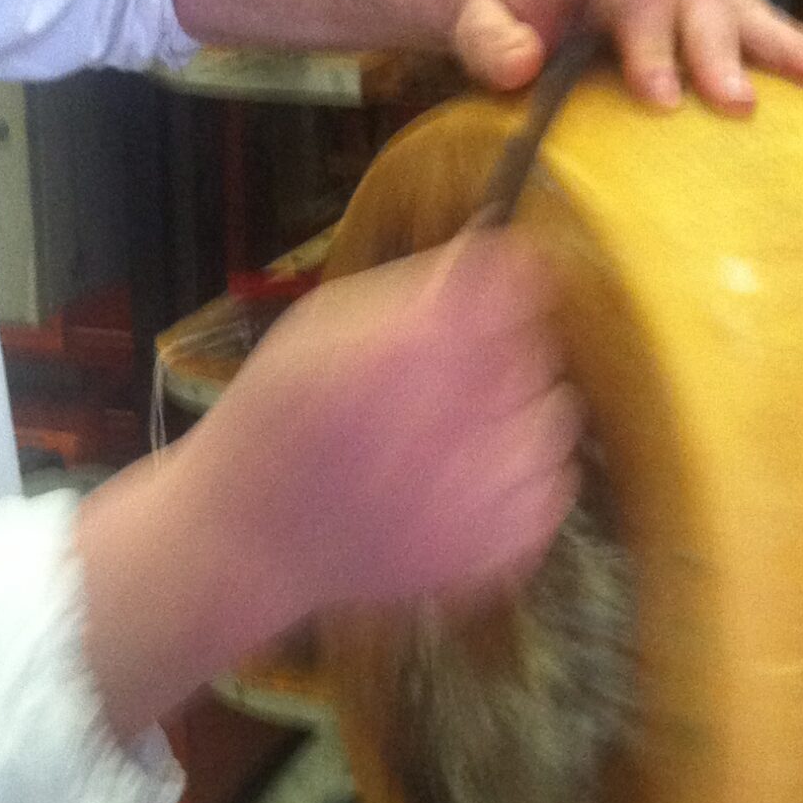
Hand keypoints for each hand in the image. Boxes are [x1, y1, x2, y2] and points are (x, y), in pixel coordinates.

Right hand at [76, 231, 580, 743]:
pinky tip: (466, 475)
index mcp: (398, 354)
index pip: (510, 290)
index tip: (501, 283)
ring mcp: (478, 495)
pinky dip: (521, 474)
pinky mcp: (493, 550)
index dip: (511, 281)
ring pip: (554, 418)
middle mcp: (448, 422)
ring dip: (518, 412)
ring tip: (453, 429)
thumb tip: (494, 252)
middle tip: (448, 370)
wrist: (248, 541)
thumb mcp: (316, 328)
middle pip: (535, 351)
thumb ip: (410, 291)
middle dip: (505, 348)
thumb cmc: (274, 423)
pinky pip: (552, 487)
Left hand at [453, 0, 802, 114]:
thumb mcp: (474, 21)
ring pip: (745, 8)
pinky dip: (793, 48)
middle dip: (727, 53)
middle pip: (702, 1)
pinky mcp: (709, 13)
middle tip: (742, 106)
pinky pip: (757, 25)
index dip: (652, 47)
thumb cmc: (499, 10)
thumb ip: (488, 41)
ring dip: (789, 44)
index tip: (662, 99)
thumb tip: (521, 61)